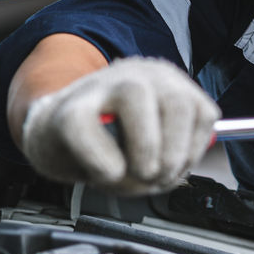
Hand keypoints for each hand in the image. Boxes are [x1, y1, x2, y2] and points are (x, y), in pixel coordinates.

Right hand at [20, 57, 220, 194]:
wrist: (51, 135)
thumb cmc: (108, 144)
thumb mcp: (152, 149)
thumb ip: (172, 156)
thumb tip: (171, 172)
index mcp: (167, 83)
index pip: (202, 112)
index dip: (194, 150)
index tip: (179, 171)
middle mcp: (140, 75)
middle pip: (177, 102)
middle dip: (174, 153)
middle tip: (157, 178)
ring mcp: (102, 85)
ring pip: (136, 97)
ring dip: (143, 149)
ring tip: (132, 175)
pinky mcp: (67, 108)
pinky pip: (88, 130)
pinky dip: (102, 161)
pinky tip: (104, 172)